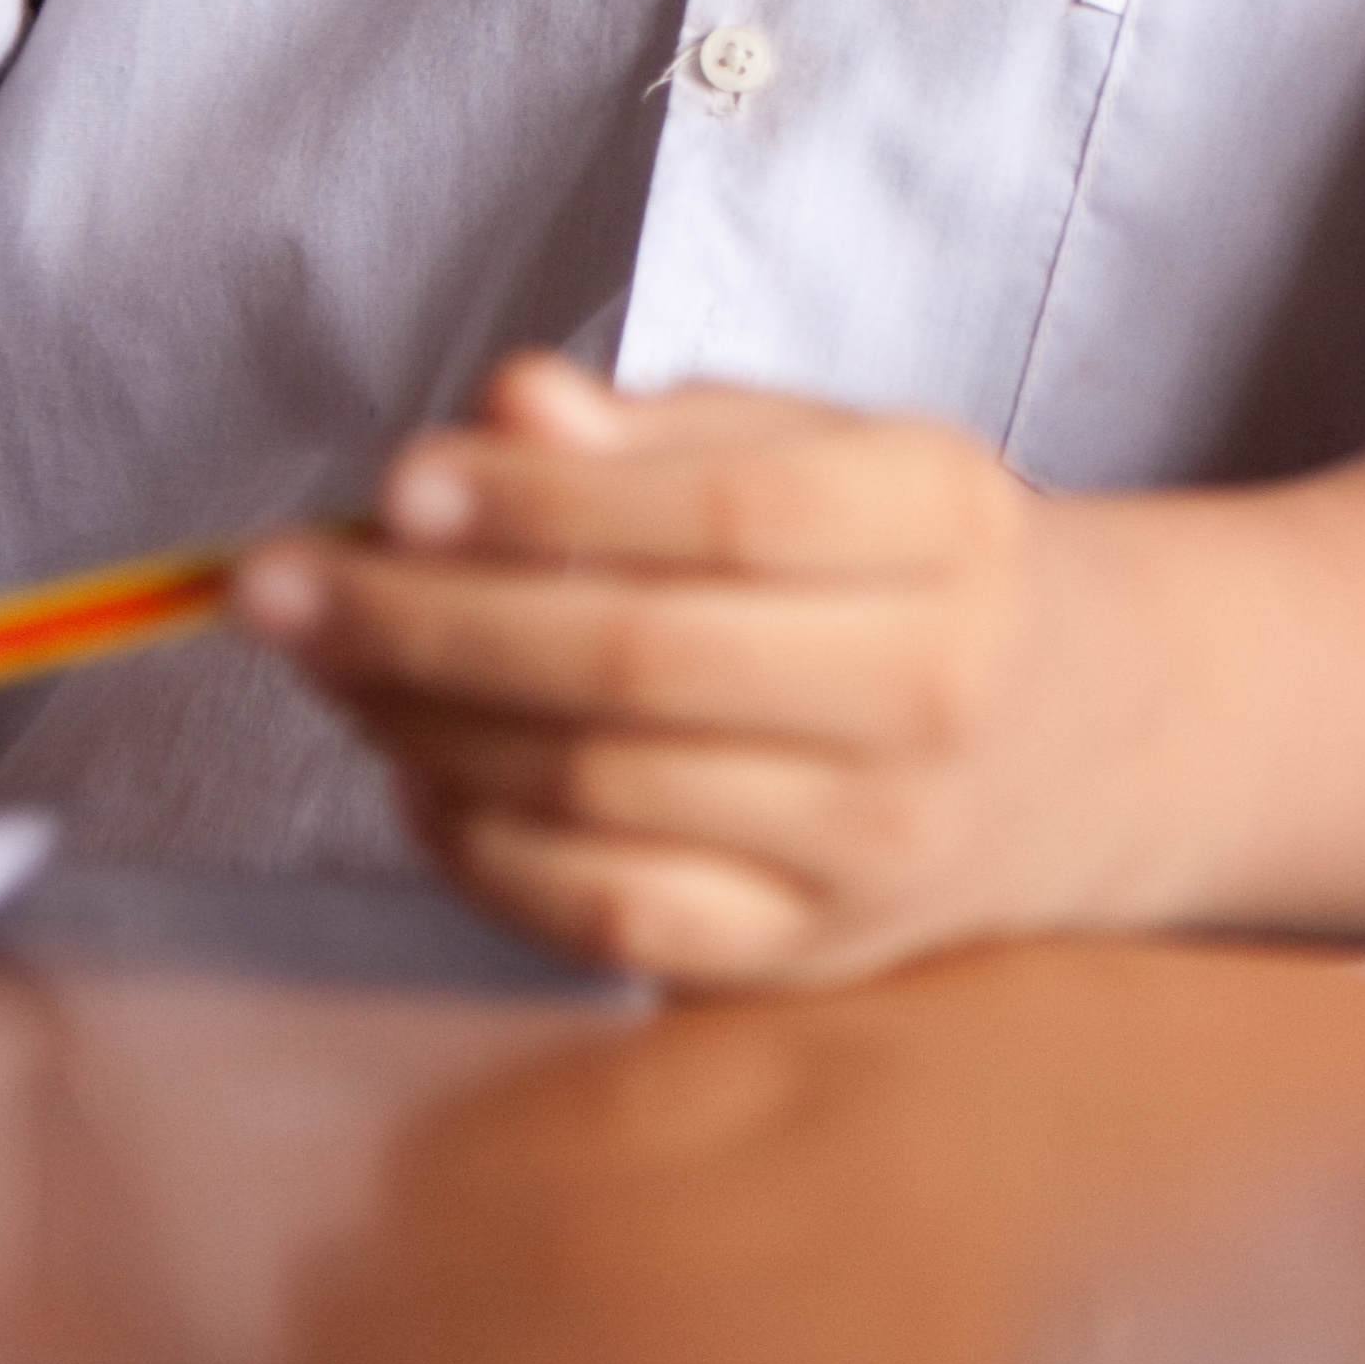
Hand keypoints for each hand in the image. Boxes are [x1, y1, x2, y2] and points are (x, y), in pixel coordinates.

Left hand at [233, 355, 1187, 989]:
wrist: (1084, 734)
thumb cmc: (912, 559)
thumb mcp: (828, 443)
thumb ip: (663, 425)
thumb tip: (506, 407)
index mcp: (940, 523)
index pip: (718, 512)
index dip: (542, 499)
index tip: (398, 481)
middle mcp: (925, 692)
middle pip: (635, 662)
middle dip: (426, 620)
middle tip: (280, 584)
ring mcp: (870, 846)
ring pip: (601, 793)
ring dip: (423, 723)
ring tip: (325, 660)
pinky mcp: (806, 957)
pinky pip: (611, 918)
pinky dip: (484, 852)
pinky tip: (413, 771)